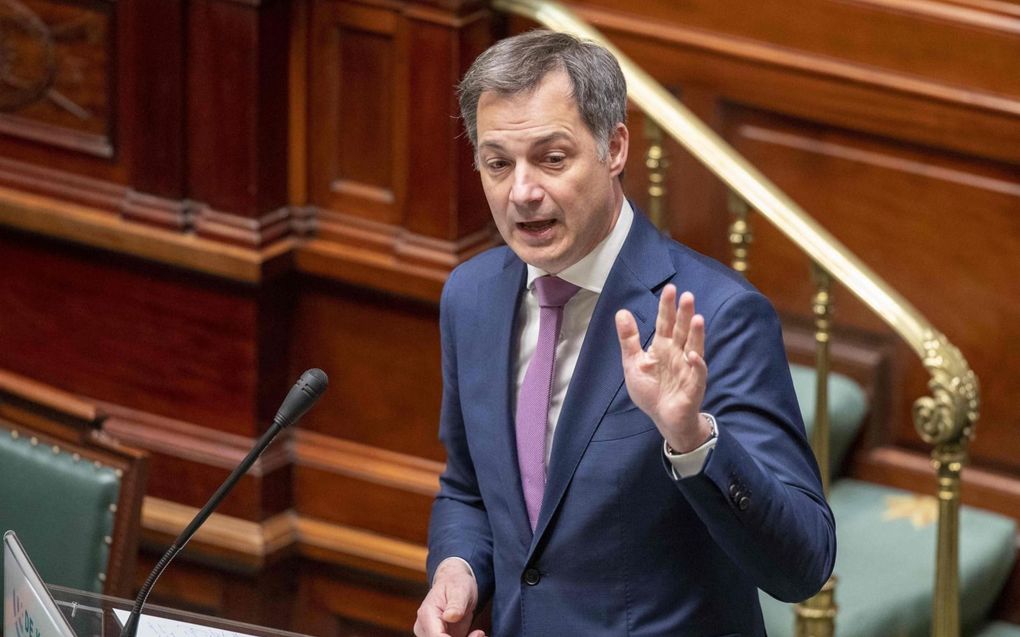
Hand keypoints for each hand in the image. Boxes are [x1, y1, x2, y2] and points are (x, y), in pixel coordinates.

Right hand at [413, 559, 485, 636]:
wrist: (454, 582)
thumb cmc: (456, 584)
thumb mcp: (460, 590)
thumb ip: (456, 604)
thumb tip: (449, 617)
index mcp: (427, 614)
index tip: (473, 636)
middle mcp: (425, 628)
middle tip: (479, 634)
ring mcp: (432, 634)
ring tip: (479, 633)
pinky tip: (477, 634)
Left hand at [615, 285, 709, 452]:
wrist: (664, 418)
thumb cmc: (651, 390)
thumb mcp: (633, 363)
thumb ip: (629, 339)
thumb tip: (621, 312)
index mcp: (662, 347)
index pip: (665, 323)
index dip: (667, 307)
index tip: (670, 289)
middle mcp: (677, 353)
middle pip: (681, 330)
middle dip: (684, 314)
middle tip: (687, 296)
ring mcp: (688, 368)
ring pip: (693, 346)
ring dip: (696, 334)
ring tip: (697, 318)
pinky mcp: (694, 384)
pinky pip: (697, 373)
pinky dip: (697, 364)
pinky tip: (693, 355)